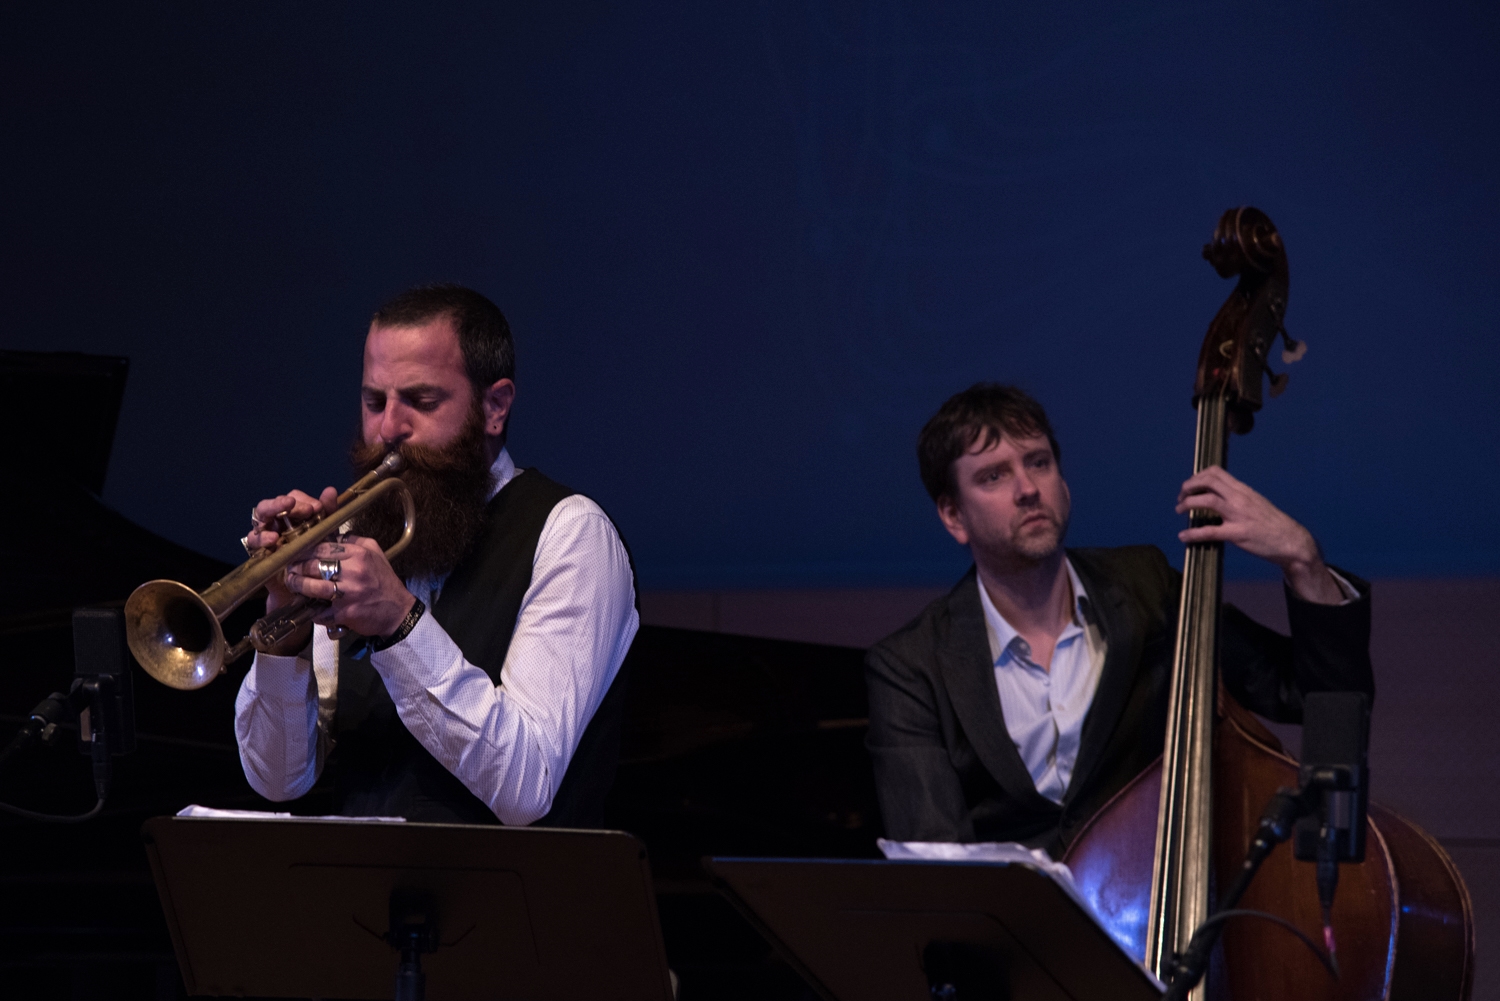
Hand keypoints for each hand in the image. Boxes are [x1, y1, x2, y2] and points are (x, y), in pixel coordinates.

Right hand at [244, 486, 339, 612]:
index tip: (317, 508)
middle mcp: (276, 522)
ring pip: (259, 519)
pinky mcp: (257, 550)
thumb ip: (328, 512)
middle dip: (280, 503)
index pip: (293, 498)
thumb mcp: (326, 534)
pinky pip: (253, 540)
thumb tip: (330, 490)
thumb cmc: (316, 556)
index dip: (302, 500)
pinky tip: (273, 540)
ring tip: (281, 525)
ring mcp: (265, 535)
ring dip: (268, 518)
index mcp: (293, 515)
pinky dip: (261, 538)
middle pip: (270, 504)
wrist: (307, 587)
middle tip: (292, 504)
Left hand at [286, 536, 416, 638]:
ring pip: (312, 587)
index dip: (304, 550)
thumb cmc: (383, 580)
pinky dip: (311, 609)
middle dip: (296, 567)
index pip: (322, 547)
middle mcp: (354, 571)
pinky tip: (307, 606)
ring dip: (297, 586)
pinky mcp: (345, 613)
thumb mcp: (374, 552)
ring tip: (292, 583)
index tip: (295, 553)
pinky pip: (320, 610)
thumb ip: (352, 541)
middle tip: (290, 569)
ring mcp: (349, 593)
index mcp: (359, 554)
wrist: (398, 611)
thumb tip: (328, 535)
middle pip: (313, 565)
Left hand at [1176, 466, 1343, 603]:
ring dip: (1187, 504)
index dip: (1197, 476)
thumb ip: (1237, 497)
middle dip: (1189, 486)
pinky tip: (1183, 536)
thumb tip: (1217, 496)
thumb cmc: (1272, 524)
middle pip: (1208, 481)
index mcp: (1243, 490)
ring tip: (1179, 510)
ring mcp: (1238, 515)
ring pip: (1206, 501)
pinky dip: (1193, 533)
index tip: (1190, 485)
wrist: (1292, 541)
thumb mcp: (1255, 502)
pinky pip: (1209, 531)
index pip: (1216, 472)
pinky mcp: (1238, 534)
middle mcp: (1240, 498)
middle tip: (1181, 496)